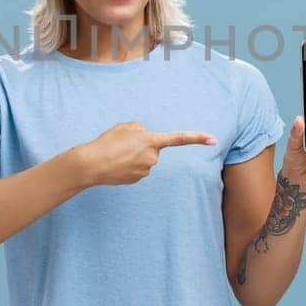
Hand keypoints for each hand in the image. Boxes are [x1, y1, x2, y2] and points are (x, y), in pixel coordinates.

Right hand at [72, 121, 216, 185]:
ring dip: (133, 155)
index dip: (197, 138)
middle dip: (141, 145)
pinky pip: (137, 168)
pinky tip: (117, 164)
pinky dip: (129, 165)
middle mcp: (152, 157)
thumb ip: (141, 129)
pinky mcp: (138, 179)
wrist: (91, 163)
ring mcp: (146, 170)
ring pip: (144, 159)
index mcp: (151, 140)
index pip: (179, 139)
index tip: (213, 140)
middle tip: (121, 145)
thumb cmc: (107, 142)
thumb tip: (146, 140)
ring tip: (116, 154)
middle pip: (152, 148)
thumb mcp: (125, 126)